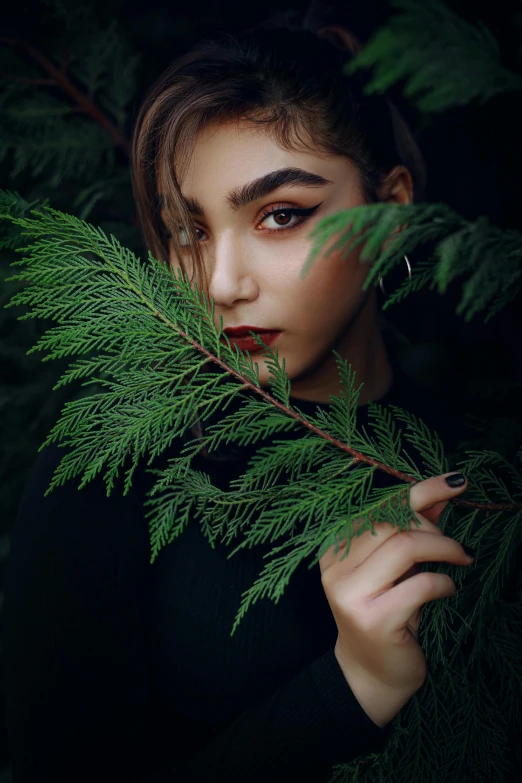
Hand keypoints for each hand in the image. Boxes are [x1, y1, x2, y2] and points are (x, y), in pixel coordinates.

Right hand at [319, 472, 472, 725]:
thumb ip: (412, 529)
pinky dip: (444, 582)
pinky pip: (420, 585)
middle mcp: (336, 567)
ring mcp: (352, 594)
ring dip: (444, 548)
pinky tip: (449, 589)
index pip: (380, 507)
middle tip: (456, 546)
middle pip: (393, 523)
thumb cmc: (386, 614)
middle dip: (435, 526)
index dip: (420, 490)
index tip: (456, 482)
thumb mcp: (396, 568)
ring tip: (463, 558)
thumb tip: (443, 493)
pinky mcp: (375, 619)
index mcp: (335, 548)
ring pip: (406, 547)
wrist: (370, 674)